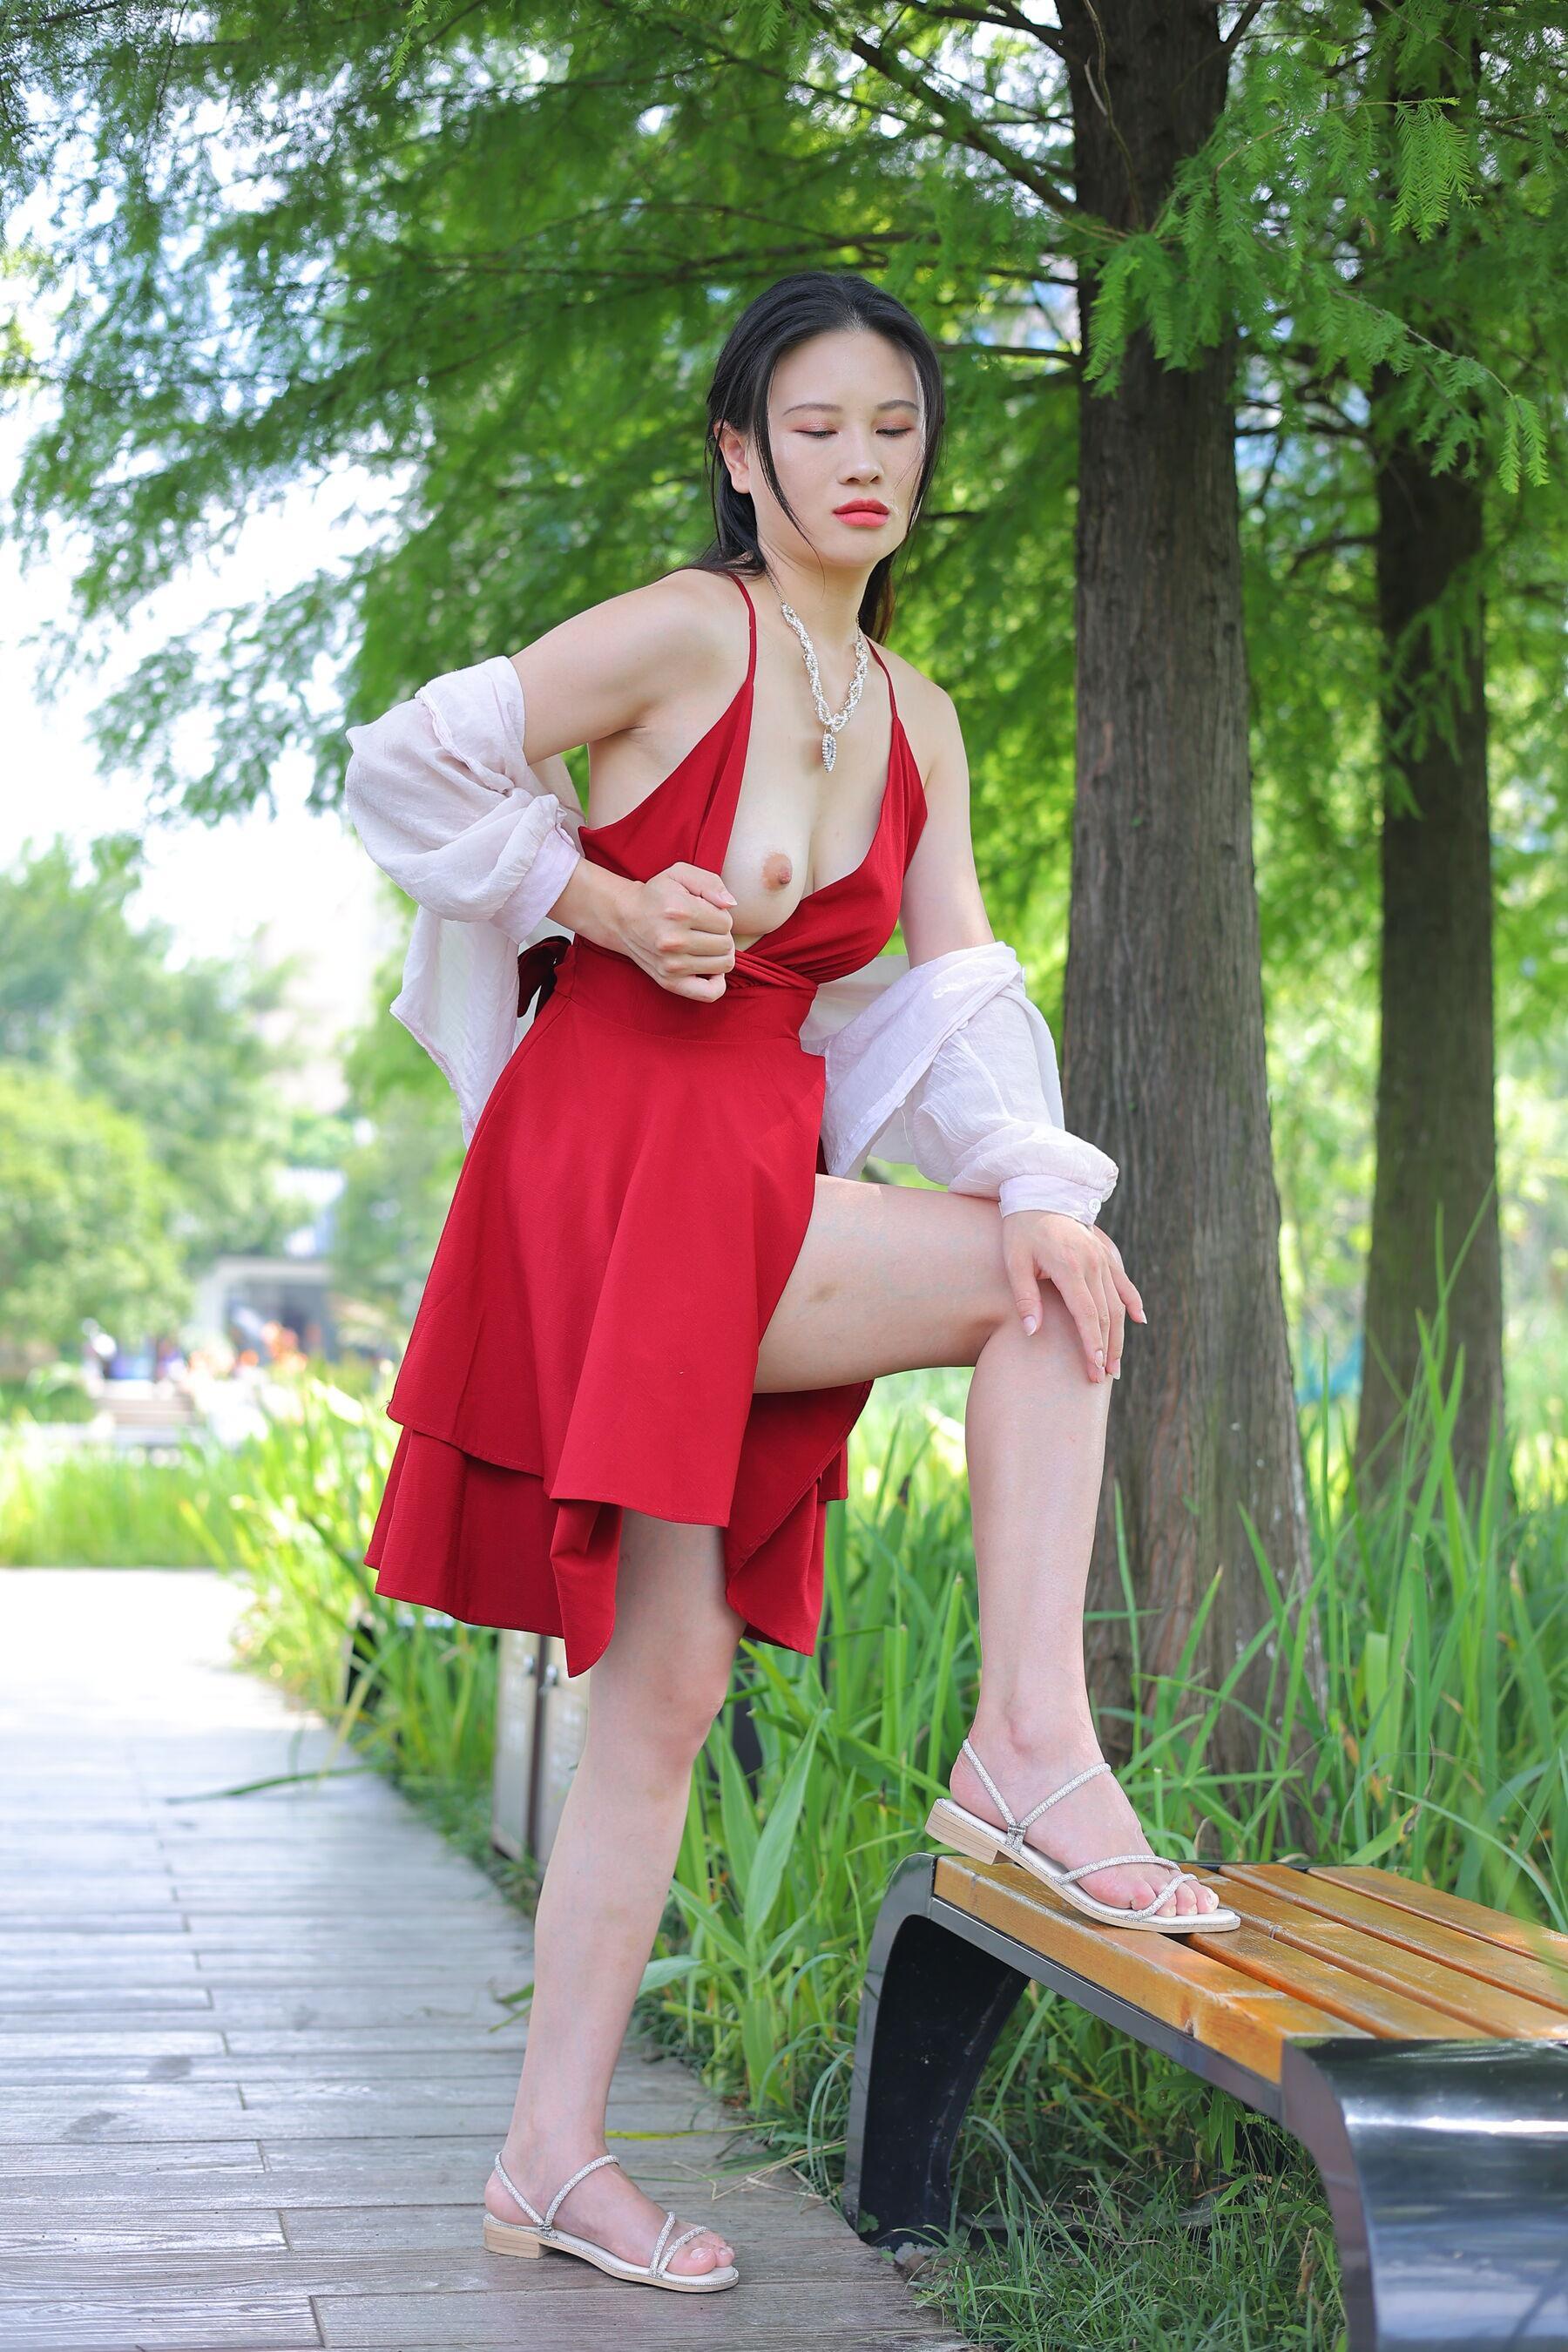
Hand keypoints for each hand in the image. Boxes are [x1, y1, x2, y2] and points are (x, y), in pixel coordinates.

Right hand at [615, 862, 737, 1000]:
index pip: (726, 921)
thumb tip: (731, 905)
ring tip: (704, 943)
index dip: (721, 915)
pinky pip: (709, 993)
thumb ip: (710, 882)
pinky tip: (710, 968)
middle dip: (721, 934)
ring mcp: (671, 965)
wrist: (624, 918)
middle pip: (726, 944)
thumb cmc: (657, 895)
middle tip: (705, 928)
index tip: (705, 912)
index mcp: (679, 911)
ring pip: (723, 965)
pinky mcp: (669, 982)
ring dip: (719, 954)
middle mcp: (674, 940)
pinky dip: (717, 982)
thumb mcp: (680, 873)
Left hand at [1001, 1211, 1144, 1382]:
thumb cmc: (1021, 1229)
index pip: (1087, 1314)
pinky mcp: (1105, 1255)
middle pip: (1106, 1314)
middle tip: (1104, 1376)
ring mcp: (1103, 1259)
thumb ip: (1025, 1296)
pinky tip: (1139, 1321)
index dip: (1093, 1342)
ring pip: (1118, 1304)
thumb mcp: (1014, 1261)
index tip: (1095, 1366)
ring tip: (1115, 1363)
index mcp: (1070, 1266)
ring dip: (1119, 1335)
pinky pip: (1124, 1282)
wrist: (1040, 1192)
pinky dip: (1133, 1302)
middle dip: (1107, 1348)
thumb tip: (1032, 1331)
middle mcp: (1093, 1263)